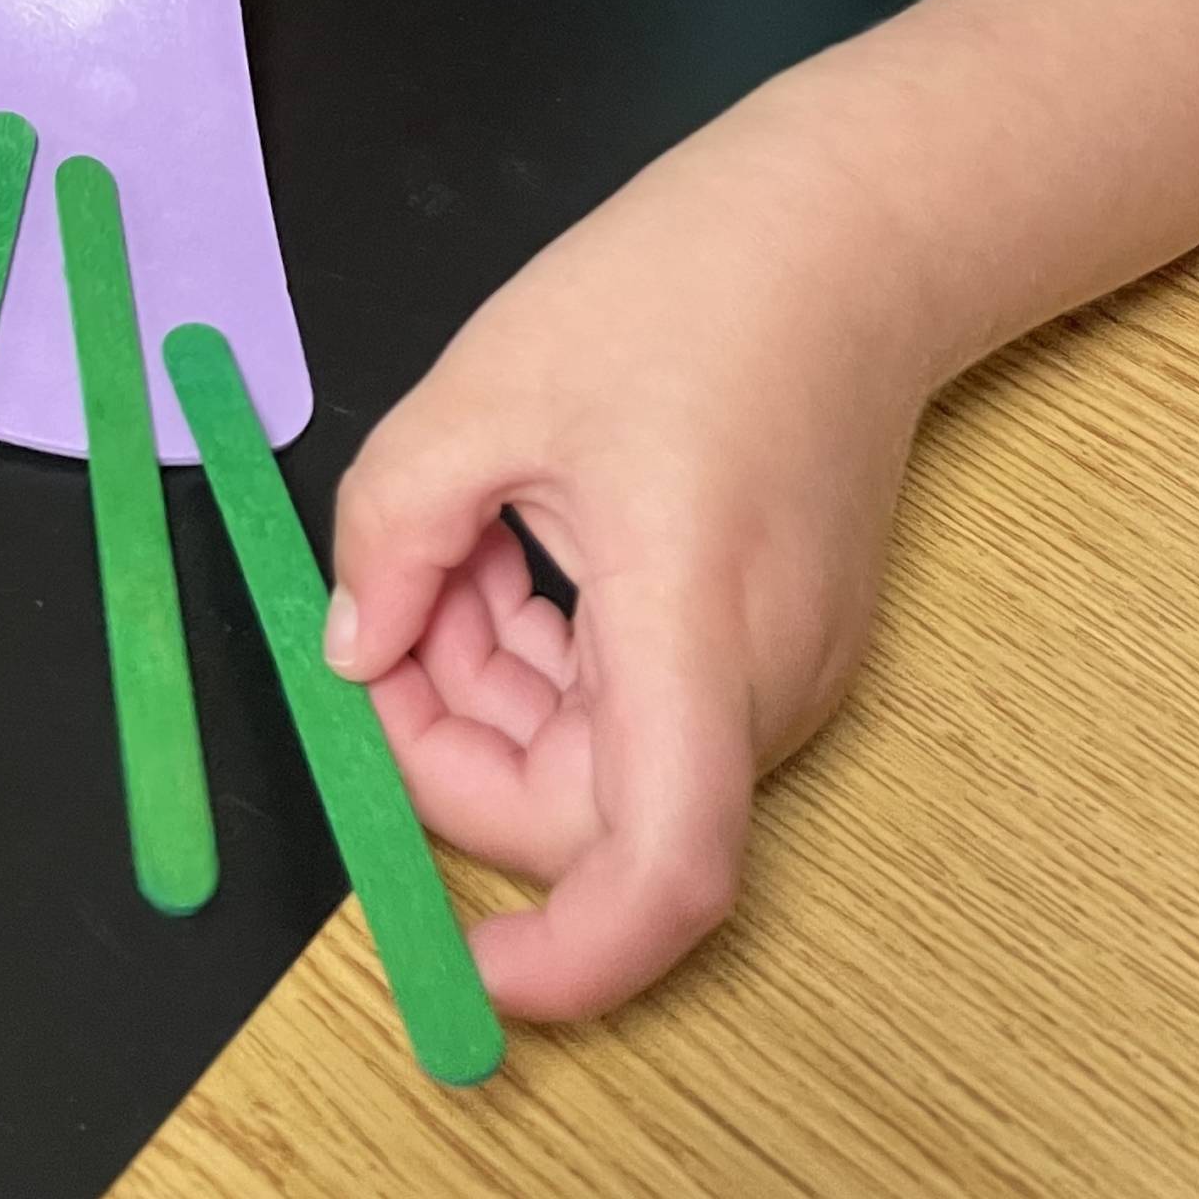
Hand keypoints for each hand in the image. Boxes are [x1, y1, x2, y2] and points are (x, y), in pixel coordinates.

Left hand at [323, 142, 929, 1018]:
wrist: (845, 232)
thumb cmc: (681, 290)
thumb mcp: (479, 391)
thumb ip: (391, 535)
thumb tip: (352, 654)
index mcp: (697, 626)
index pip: (661, 872)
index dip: (567, 958)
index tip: (468, 966)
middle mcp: (756, 679)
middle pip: (581, 811)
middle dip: (448, 740)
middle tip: (381, 613)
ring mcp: (772, 666)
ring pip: (591, 755)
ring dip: (481, 680)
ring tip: (448, 534)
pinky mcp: (762, 638)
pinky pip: (627, 700)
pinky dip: (536, 652)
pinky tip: (502, 544)